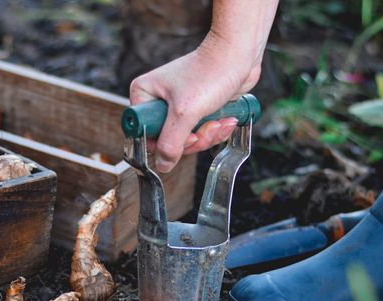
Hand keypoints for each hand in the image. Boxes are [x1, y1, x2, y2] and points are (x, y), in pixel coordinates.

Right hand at [129, 33, 261, 172]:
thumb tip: (163, 165)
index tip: (185, 136)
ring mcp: (177, 106)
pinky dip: (215, 130)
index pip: (144, 134)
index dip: (166, 143)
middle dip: (194, 139)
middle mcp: (157, 100)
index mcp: (144, 94)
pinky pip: (201, 132)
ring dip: (208, 135)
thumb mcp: (186, 112)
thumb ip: (171, 142)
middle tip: (207, 128)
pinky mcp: (196, 110)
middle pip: (168, 141)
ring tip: (220, 121)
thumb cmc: (210, 72)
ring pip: (188, 139)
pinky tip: (226, 120)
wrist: (238, 55)